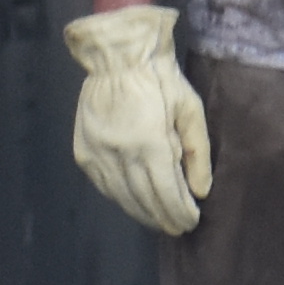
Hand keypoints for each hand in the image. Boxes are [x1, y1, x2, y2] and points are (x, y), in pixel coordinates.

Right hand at [61, 3, 210, 235]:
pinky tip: (133, 202)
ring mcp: (98, 154)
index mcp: (150, 142)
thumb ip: (197, 153)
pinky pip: (104, 185)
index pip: (167, 193)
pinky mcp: (83, 152)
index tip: (191, 221)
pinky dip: (120, 198)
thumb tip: (200, 191)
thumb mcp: (189, 110)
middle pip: (144, 200)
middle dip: (164, 218)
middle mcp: (121, 153)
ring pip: (122, 197)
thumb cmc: (160, 79)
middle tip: (178, 227)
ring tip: (158, 221)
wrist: (117, 57)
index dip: (180, 212)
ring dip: (142, 213)